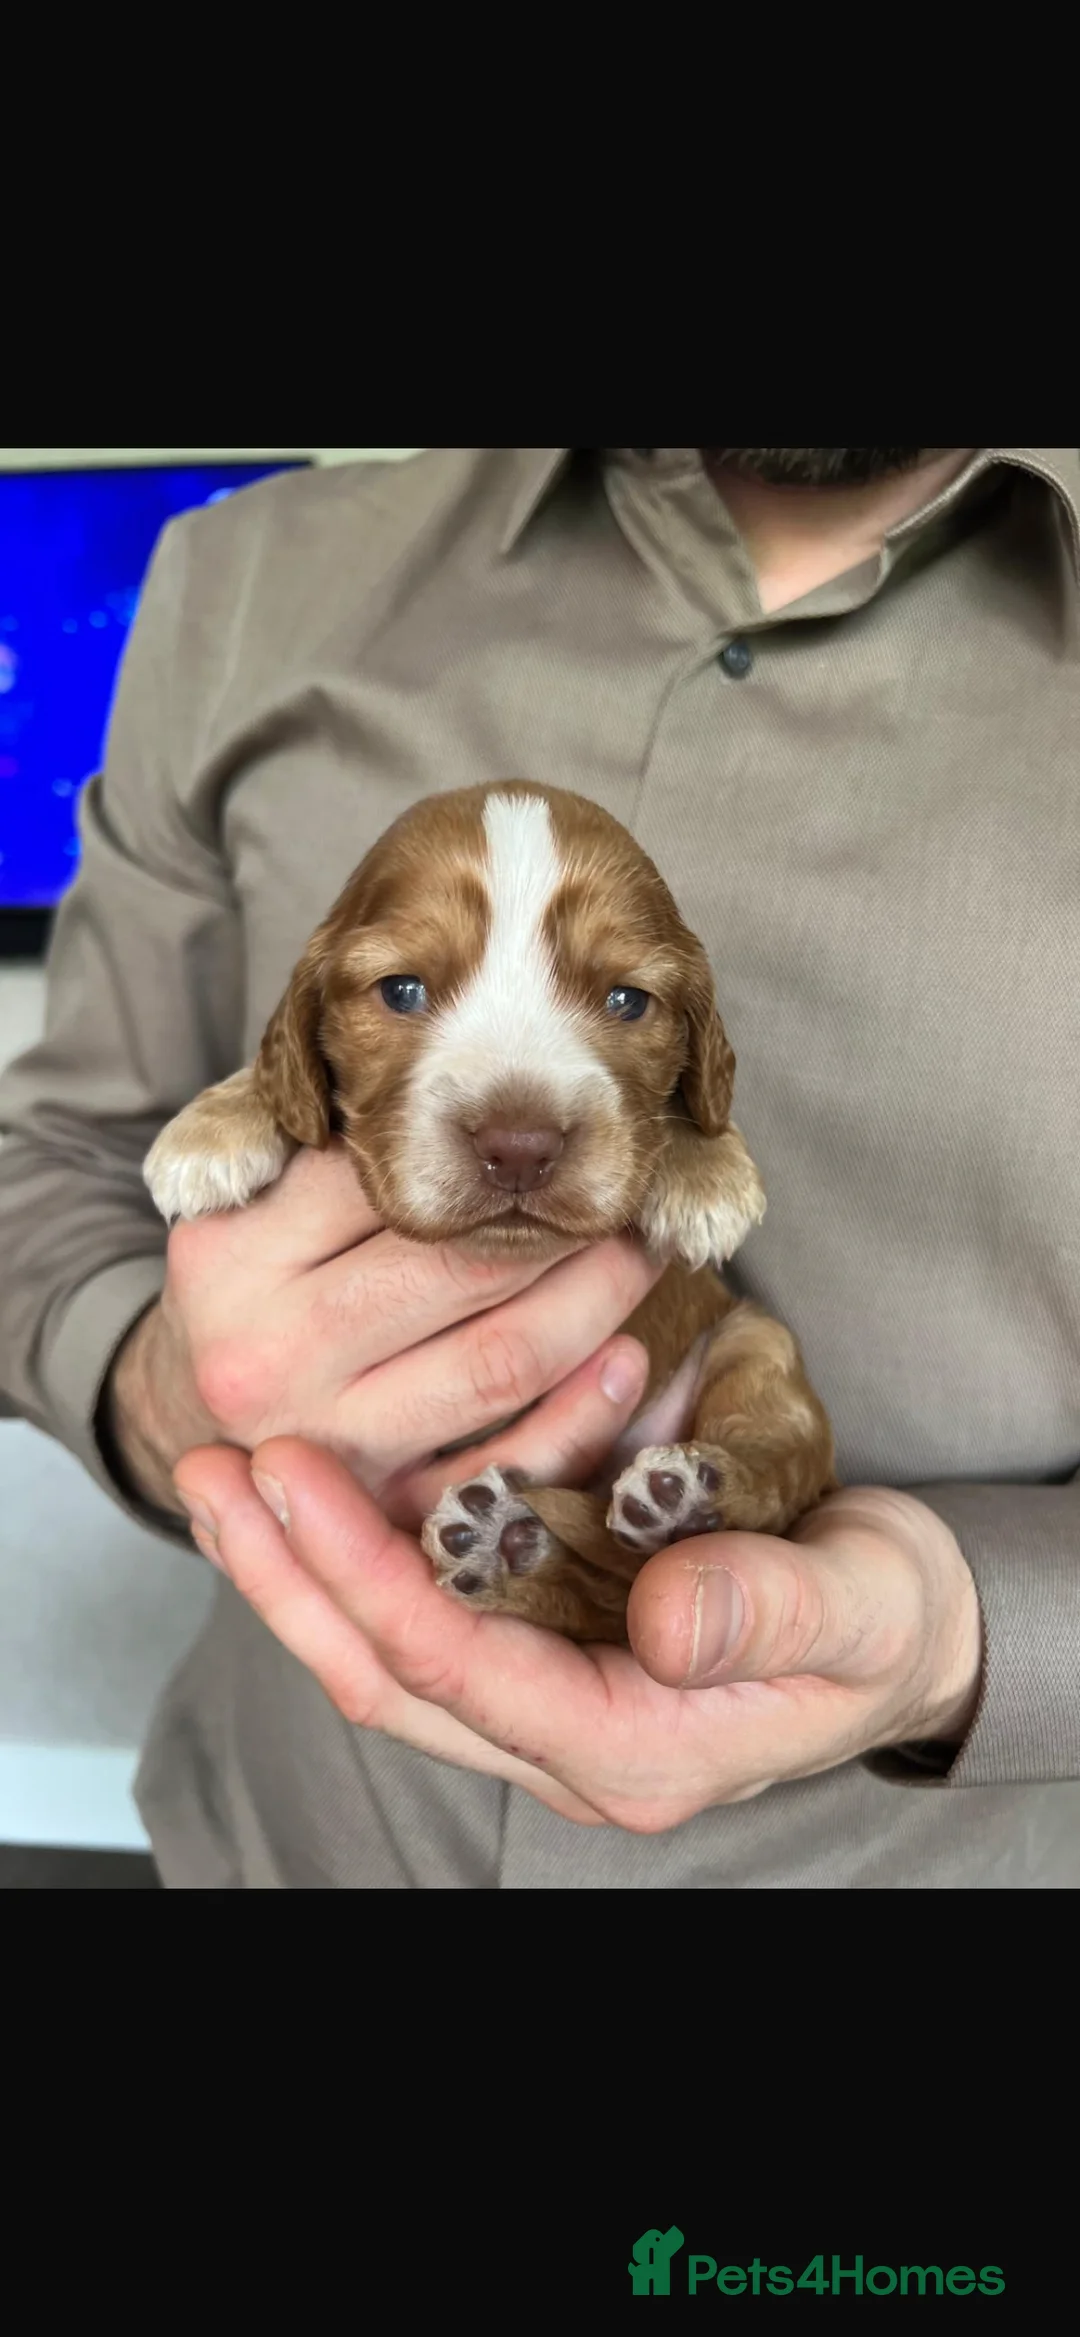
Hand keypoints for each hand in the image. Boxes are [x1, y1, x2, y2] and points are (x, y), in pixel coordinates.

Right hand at [105, 1140, 658, 1525]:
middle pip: (454, 1267)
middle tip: (624, 1181)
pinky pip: (510, 1465)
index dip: (477, 1144)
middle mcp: (269, 1353)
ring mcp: (328, 1442)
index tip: (544, 1116)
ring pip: (499, 1362)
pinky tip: (627, 1360)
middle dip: (562, 1218)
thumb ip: (315, 1135)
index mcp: (229, 1257)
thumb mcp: (243, 1198)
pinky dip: (585, 1415)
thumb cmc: (245, 1287)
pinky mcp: (382, 1508)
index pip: (378, 1179)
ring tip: (642, 1251)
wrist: (191, 1424)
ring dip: (596, 1299)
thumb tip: (460, 1072)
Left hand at [171, 1443, 983, 1830]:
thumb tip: (664, 1625)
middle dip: (288, 1577)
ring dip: (298, 1568)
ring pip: (388, 1655)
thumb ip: (769, 1613)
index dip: (365, 1578)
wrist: (902, 1631)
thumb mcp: (860, 1609)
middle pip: (388, 1677)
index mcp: (631, 1749)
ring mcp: (545, 1700)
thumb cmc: (886, 1620)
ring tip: (222, 1472)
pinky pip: (426, 1618)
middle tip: (213, 1468)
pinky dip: (358, 1556)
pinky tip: (309, 1488)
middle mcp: (565, 1742)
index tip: (290, 1476)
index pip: (461, 1673)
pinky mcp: (542, 1650)